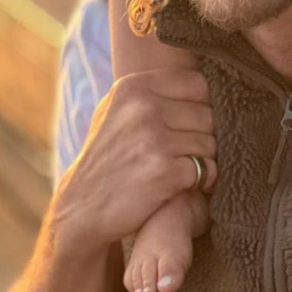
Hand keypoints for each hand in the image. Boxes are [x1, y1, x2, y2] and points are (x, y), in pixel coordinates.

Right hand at [52, 68, 215, 255]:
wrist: (80, 210)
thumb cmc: (108, 159)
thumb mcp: (118, 111)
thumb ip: (153, 92)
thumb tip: (204, 81)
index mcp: (134, 86)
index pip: (198, 83)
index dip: (203, 106)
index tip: (191, 124)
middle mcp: (142, 107)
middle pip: (209, 114)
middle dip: (204, 136)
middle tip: (185, 153)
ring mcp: (153, 138)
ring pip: (211, 143)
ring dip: (204, 160)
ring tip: (181, 168)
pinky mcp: (163, 171)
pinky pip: (209, 169)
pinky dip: (204, 181)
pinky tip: (183, 185)